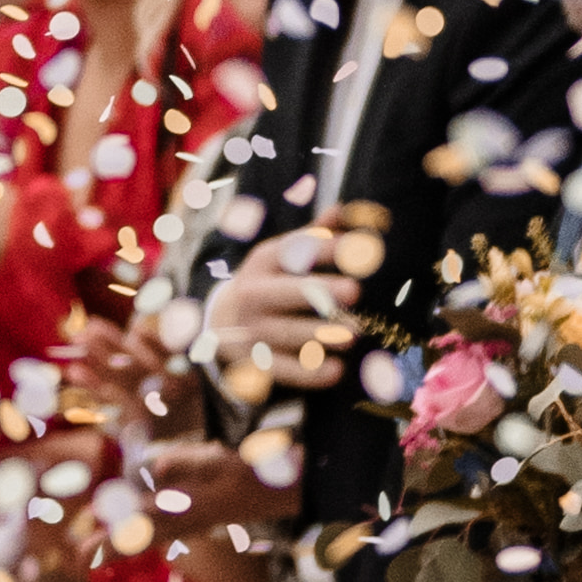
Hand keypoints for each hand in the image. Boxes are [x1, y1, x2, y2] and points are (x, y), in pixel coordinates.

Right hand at [200, 215, 376, 396]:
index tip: (360, 248)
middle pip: (286, 292)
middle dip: (320, 291)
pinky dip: (309, 373)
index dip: (326, 249)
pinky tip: (337, 371)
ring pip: (287, 333)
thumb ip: (317, 234)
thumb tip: (349, 208)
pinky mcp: (257, 362)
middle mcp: (254, 294)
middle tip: (355, 291)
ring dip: (320, 334)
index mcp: (264, 261)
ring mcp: (253, 330)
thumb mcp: (284, 254)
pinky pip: (284, 371)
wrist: (221, 322)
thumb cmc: (271, 281)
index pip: (294, 252)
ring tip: (354, 333)